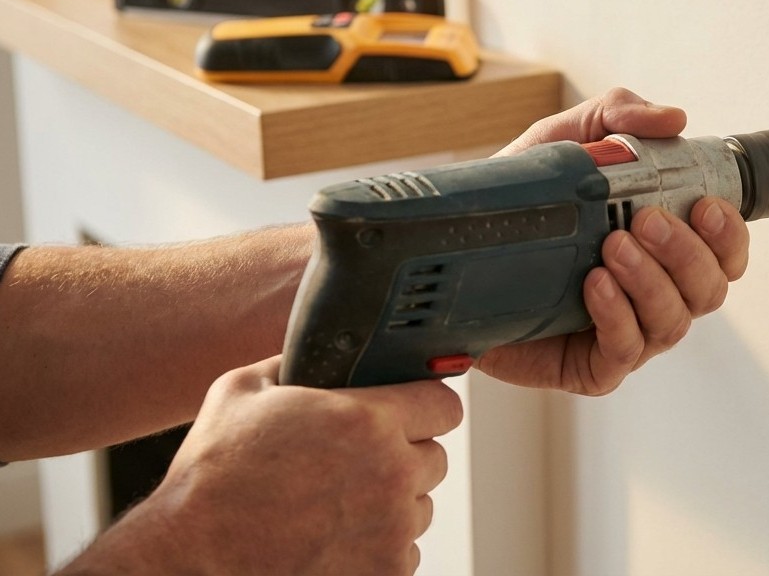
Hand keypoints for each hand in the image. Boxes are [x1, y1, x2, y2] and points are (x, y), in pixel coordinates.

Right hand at [60, 356, 461, 575]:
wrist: (190, 560)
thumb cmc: (210, 480)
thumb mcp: (240, 393)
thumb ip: (294, 362)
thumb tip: (318, 348)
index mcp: (368, 422)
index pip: (444, 405)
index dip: (425, 406)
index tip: (411, 413)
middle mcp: (391, 476)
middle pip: (435, 459)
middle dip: (404, 457)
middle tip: (358, 464)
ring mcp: (392, 531)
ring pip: (420, 507)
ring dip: (392, 505)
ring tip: (337, 505)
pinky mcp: (386, 572)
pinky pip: (404, 552)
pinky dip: (378, 548)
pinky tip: (334, 539)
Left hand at [476, 88, 749, 394]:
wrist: (456, 251)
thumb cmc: (523, 202)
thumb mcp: (563, 142)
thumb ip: (615, 115)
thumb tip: (673, 119)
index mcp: (664, 247)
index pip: (725, 252)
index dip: (729, 234)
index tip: (705, 205)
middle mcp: (655, 292)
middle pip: (710, 290)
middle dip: (687, 253)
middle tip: (645, 219)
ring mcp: (628, 332)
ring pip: (673, 322)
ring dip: (650, 281)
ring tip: (611, 247)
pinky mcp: (591, 366)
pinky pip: (624, 352)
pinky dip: (617, 316)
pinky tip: (595, 286)